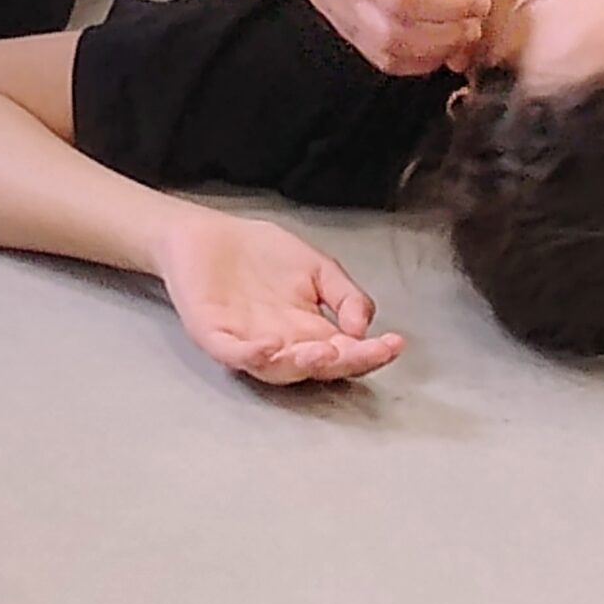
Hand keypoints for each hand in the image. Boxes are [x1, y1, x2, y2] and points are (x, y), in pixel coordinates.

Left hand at [157, 209, 404, 385]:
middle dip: (342, 363)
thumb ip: (346, 295)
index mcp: (309, 332)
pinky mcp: (214, 335)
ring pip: (277, 369)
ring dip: (300, 365)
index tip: (395, 344)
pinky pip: (234, 354)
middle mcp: (282, 345)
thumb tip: (364, 328)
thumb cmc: (259, 253)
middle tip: (361, 352)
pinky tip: (272, 345)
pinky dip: (254, 355)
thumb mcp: (318, 268)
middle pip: (316, 368)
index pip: (345, 352)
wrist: (207, 234)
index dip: (371, 353)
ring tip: (322, 352)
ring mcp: (247, 343)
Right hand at [273, 0, 490, 75]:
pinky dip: (421, 62)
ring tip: (467, 29)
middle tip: (479, 3)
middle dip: (456, 7)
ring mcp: (353, 7)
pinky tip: (442, 47)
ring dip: (443, 41)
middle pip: (408, 0)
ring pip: (398, 39)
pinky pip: (388, 59)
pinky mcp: (352, 31)